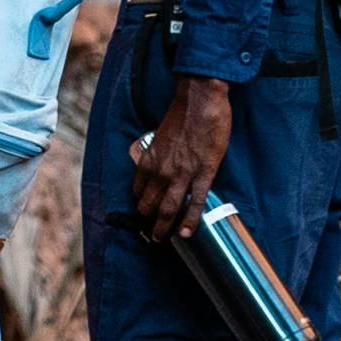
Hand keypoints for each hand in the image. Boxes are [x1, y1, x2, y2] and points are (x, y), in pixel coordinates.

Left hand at [130, 75, 238, 226]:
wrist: (200, 100)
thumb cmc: (182, 115)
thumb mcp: (160, 137)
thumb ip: (158, 155)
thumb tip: (160, 166)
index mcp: (148, 161)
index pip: (138, 192)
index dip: (140, 205)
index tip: (144, 214)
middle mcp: (160, 171)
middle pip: (148, 206)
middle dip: (148, 223)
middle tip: (151, 235)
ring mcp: (181, 175)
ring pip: (168, 210)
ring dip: (163, 229)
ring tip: (162, 240)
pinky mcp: (202, 174)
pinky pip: (195, 204)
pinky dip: (189, 221)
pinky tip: (187, 234)